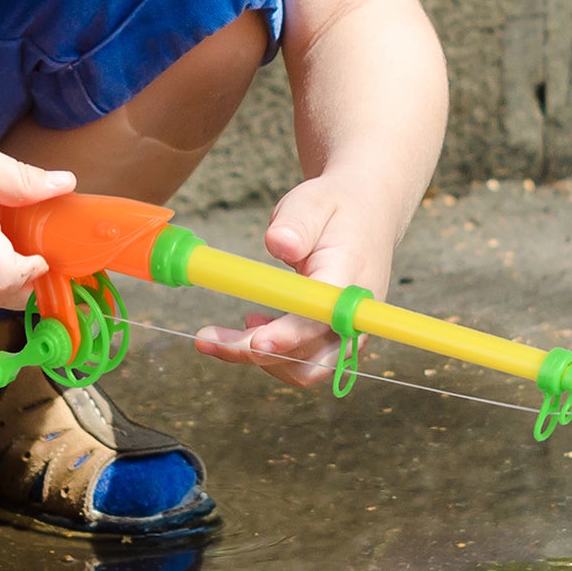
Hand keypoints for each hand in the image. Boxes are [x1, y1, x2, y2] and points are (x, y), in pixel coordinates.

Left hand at [193, 175, 401, 389]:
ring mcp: (349, 333)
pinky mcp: (336, 340)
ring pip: (304, 369)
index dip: (289, 334)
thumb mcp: (313, 201)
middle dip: (255, 353)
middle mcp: (355, 316)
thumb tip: (279, 243)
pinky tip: (253, 327)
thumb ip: (297, 222)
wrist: (365, 214)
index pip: (322, 317)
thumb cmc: (334, 208)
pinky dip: (272, 354)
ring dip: (259, 359)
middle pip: (309, 355)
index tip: (255, 340)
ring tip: (227, 331)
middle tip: (206, 338)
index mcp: (350, 278)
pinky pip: (304, 363)